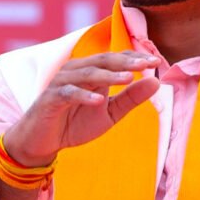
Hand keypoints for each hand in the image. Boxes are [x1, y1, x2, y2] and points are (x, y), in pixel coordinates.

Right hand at [0, 52, 163, 169]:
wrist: (42, 141)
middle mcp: (76, 71)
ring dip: (108, 75)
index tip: (156, 61)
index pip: (115, 58)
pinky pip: (69, 93)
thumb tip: (157, 82)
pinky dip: (84, 95)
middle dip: (126, 61)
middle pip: (103, 60)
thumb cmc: (74, 124)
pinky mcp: (51, 98)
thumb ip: (130, 98)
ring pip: (87, 73)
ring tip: (128, 78)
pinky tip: (99, 100)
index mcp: (91, 71)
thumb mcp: (109, 113)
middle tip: (147, 64)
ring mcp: (62, 83)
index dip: (135, 58)